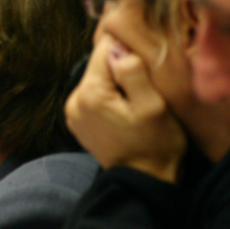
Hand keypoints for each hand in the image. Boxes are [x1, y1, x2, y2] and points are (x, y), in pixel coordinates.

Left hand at [65, 34, 186, 181]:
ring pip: (98, 77)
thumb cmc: (155, 145)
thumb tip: (117, 47)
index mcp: (90, 94)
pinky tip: (128, 104)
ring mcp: (74, 112)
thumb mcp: (152, 106)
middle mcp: (74, 100)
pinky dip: (111, 92)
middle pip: (98, 63)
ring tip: (139, 94)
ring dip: (117, 79)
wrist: (143, 181)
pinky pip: (95, 93)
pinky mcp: (80, 120)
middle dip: (121, 64)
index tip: (146, 59)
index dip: (128, 47)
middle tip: (147, 79)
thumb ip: (133, 72)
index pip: (104, 48)